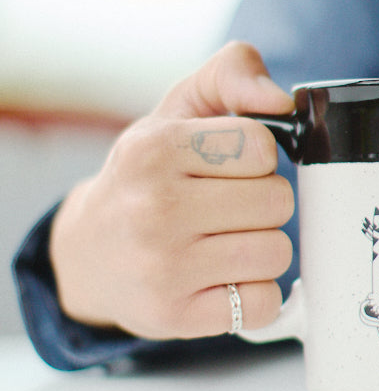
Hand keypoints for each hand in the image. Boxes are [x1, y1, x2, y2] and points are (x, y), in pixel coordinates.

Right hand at [50, 41, 295, 339]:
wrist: (89, 253)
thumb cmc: (148, 175)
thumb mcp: (179, 109)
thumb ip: (231, 73)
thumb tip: (278, 100)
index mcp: (154, 149)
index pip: (260, 146)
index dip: (257, 156)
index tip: (230, 165)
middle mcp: (153, 208)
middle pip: (276, 201)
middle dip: (263, 202)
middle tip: (228, 207)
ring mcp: (163, 268)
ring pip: (276, 253)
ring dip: (263, 247)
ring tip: (225, 241)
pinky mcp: (176, 317)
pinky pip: (263, 303)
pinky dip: (254, 294)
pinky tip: (223, 279)